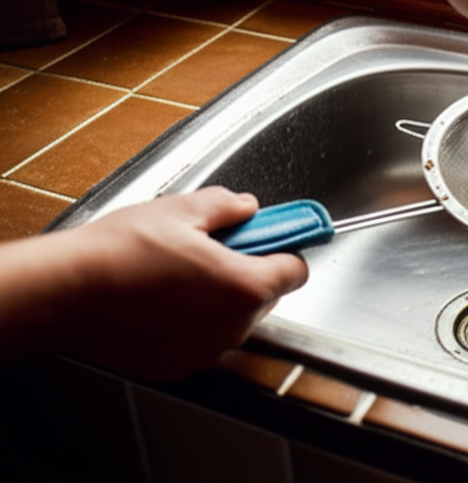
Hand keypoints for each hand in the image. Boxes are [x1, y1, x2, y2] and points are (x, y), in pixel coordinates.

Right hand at [52, 187, 307, 380]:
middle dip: (245, 274)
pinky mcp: (176, 366)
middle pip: (263, 297)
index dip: (282, 251)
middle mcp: (232, 326)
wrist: (65, 292)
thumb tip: (245, 207)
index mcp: (245, 286)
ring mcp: (205, 351)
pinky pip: (199, 341)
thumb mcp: (183, 209)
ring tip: (176, 276)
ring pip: (231, 320)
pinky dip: (189, 324)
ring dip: (216, 301)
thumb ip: (228, 206)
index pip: (296, 272)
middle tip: (211, 252)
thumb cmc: (121, 252)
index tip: (270, 242)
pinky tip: (158, 302)